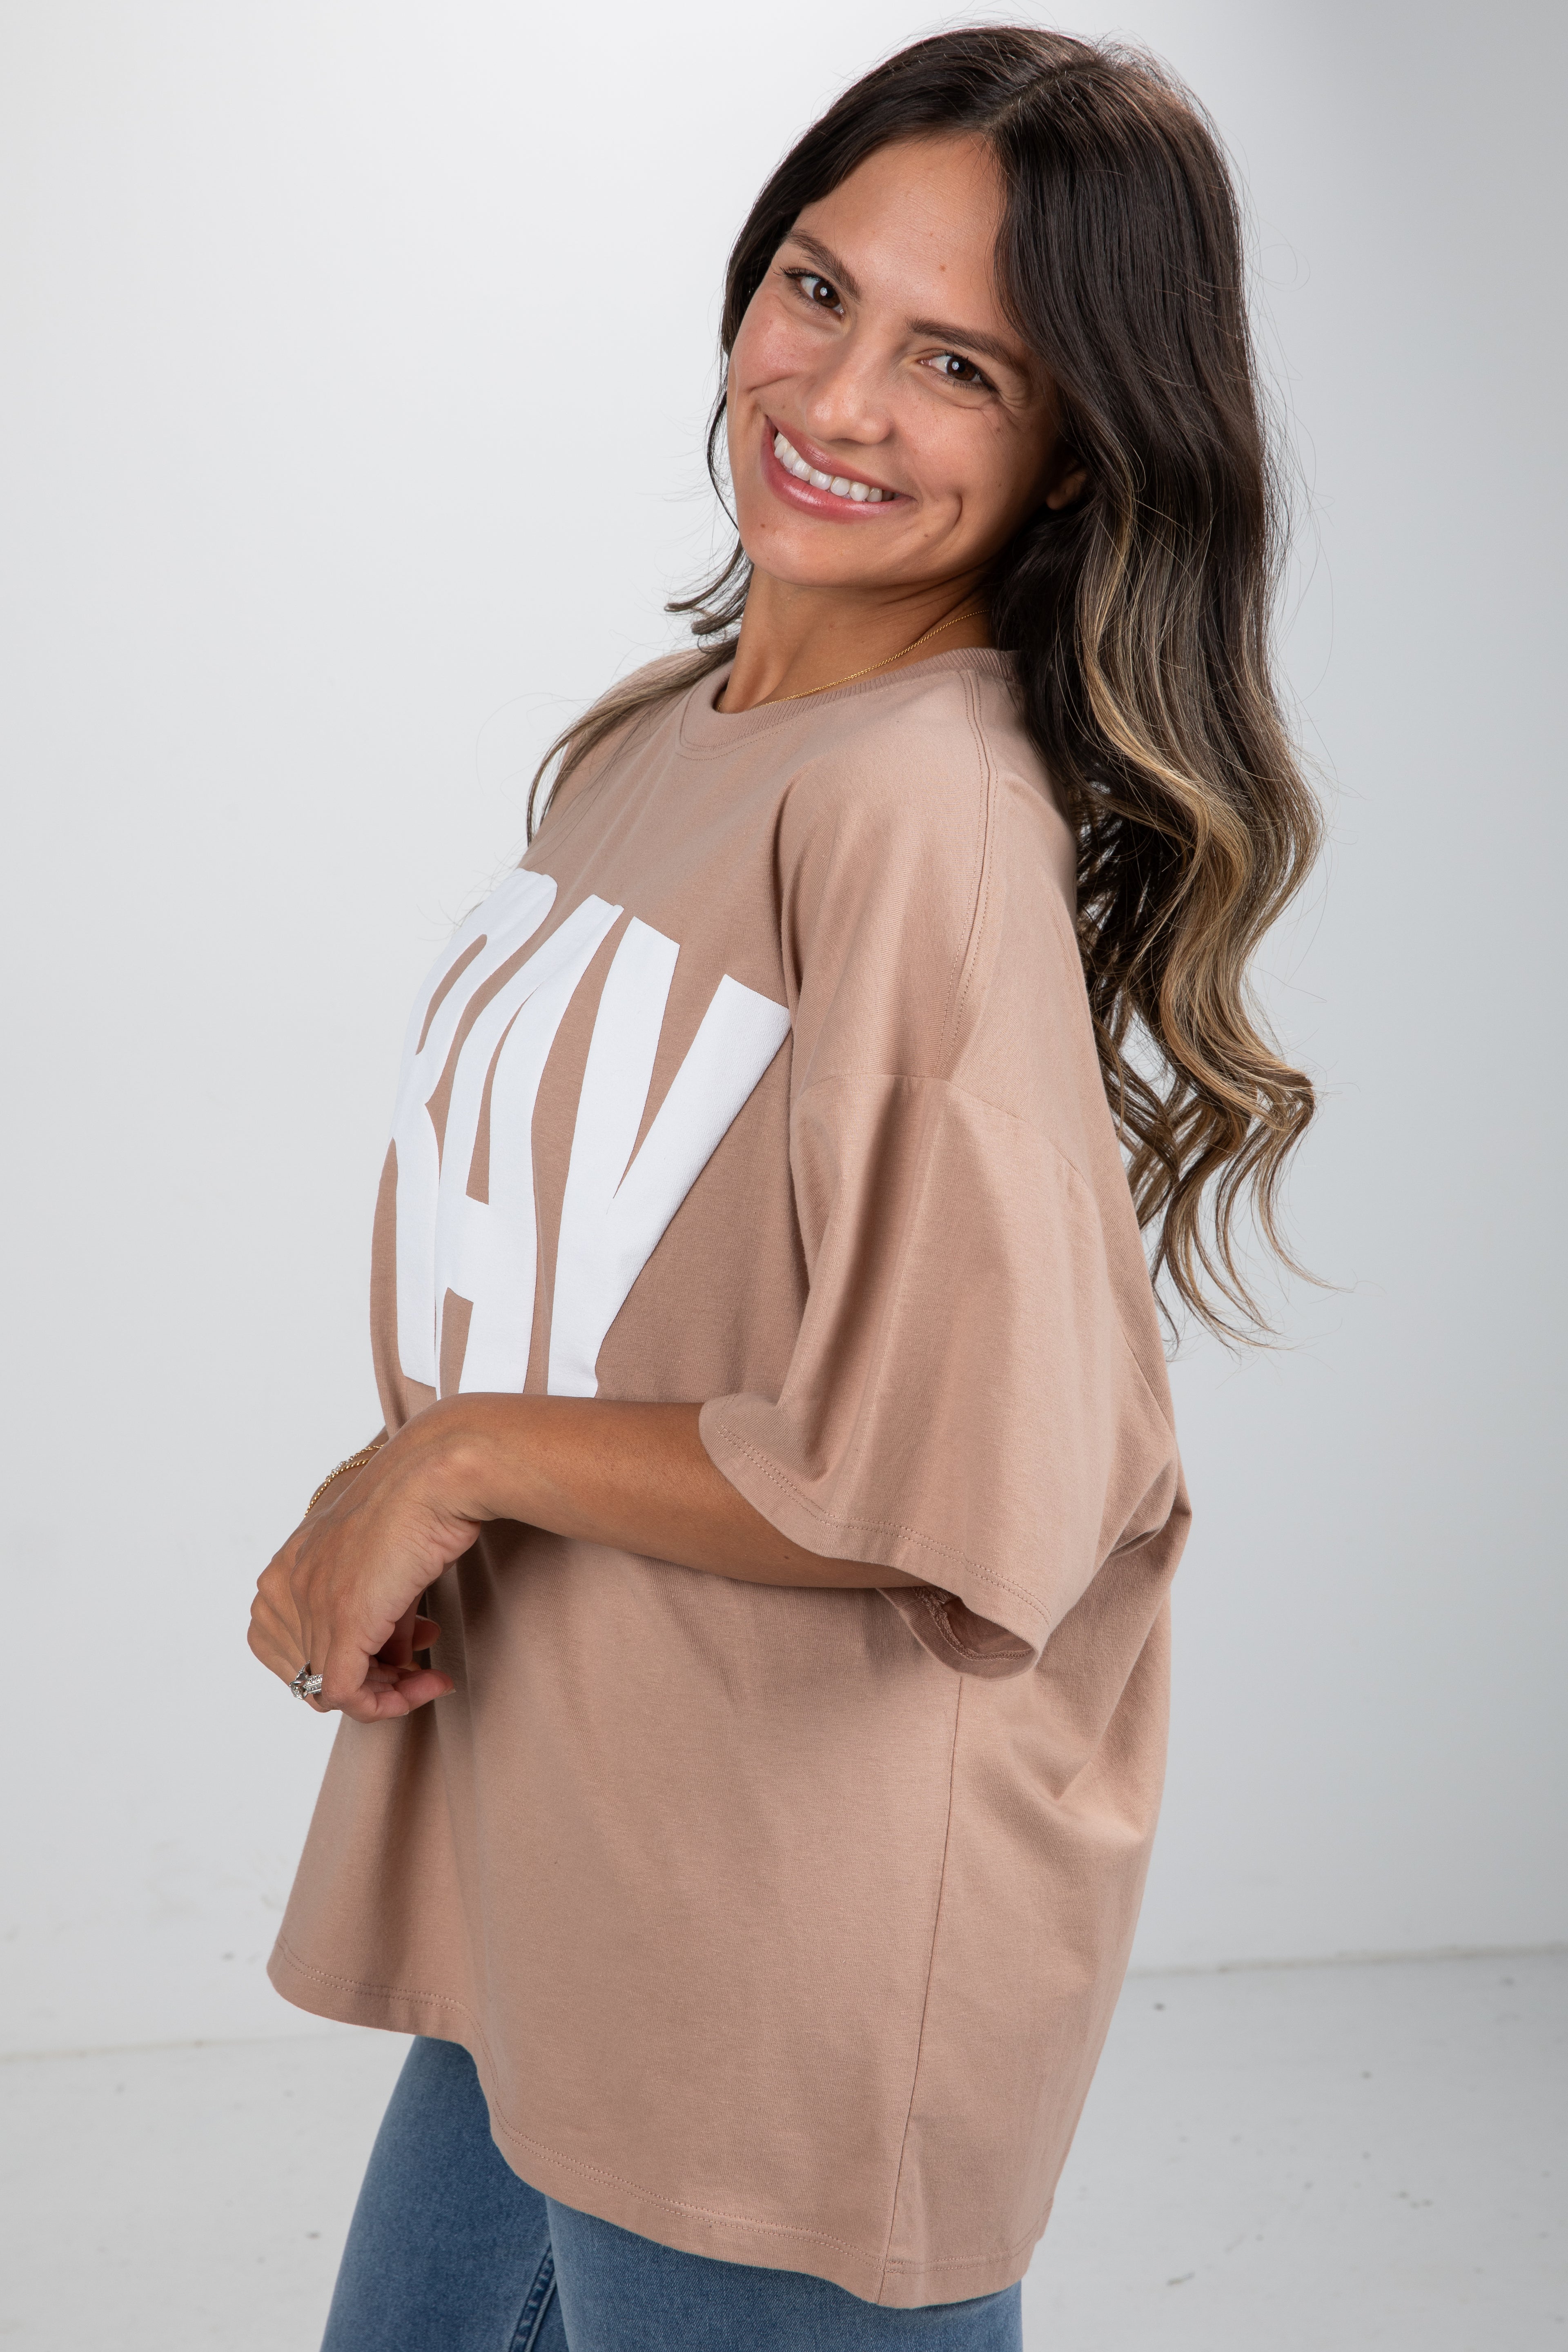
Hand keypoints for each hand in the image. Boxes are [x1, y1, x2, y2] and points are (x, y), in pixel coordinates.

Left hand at [249, 1416, 486, 1719]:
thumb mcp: (383, 1568)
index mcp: (285, 1567)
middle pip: (310, 1674)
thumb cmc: (417, 1504)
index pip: (295, 1648)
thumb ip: (376, 1614)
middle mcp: (284, 1587)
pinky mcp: (342, 1624)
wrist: (437, 1475)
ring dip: (387, 1695)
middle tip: (416, 1670)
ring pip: (329, 1691)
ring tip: (429, 1678)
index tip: (397, 1654)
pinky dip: (391, 1703)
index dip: (345, 1662)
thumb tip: (395, 1657)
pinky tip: (432, 1680)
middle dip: (367, 1680)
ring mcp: (310, 1606)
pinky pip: (348, 1696)